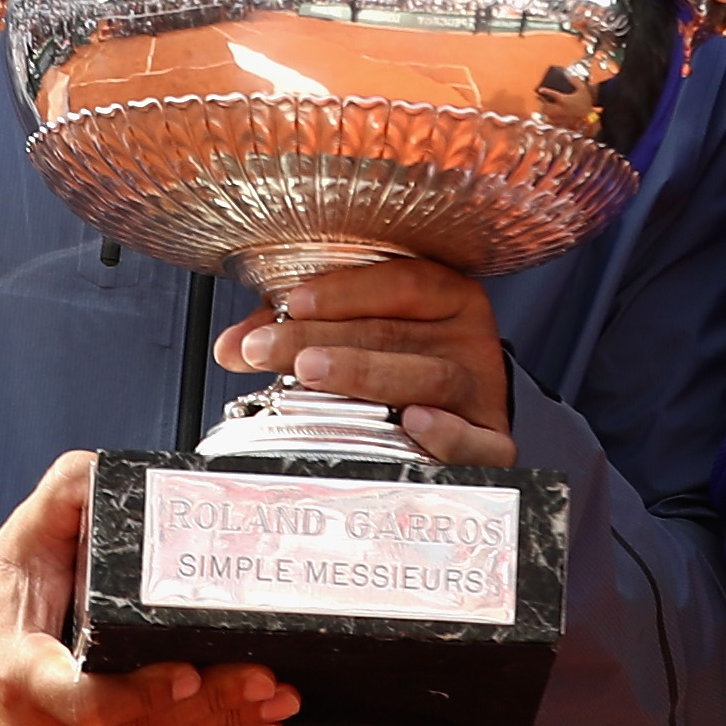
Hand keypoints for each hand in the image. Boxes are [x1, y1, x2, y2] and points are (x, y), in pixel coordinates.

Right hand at [0, 452, 297, 725]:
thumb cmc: (2, 603)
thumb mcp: (25, 537)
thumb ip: (69, 495)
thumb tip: (112, 471)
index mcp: (19, 673)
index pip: (81, 699)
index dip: (138, 694)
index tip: (187, 672)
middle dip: (208, 704)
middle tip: (262, 678)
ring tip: (274, 698)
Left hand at [213, 258, 515, 466]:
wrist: (468, 418)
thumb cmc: (405, 365)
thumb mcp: (362, 332)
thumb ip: (302, 330)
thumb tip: (233, 346)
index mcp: (448, 298)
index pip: (402, 283)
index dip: (344, 291)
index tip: (289, 304)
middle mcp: (470, 340)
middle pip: (396, 333)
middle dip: (323, 338)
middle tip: (266, 349)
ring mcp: (483, 391)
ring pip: (430, 377)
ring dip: (366, 374)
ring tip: (311, 372)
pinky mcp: (493, 442)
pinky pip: (477, 440)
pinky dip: (447, 433)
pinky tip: (413, 422)